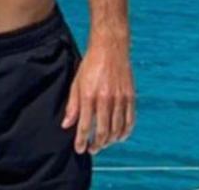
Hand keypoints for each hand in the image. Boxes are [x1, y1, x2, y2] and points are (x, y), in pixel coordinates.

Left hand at [62, 38, 134, 153]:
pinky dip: (125, 132)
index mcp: (89, 96)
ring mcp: (120, 99)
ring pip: (117, 129)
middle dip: (96, 144)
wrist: (110, 49)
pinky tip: (119, 137)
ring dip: (110, 141)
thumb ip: (72, 105)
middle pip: (102, 131)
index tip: (79, 149)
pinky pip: (130, 120)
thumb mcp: (76, 83)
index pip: (85, 126)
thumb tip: (67, 125)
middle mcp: (106, 99)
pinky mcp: (131, 97)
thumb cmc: (90, 65)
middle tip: (92, 149)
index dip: (81, 140)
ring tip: (103, 144)